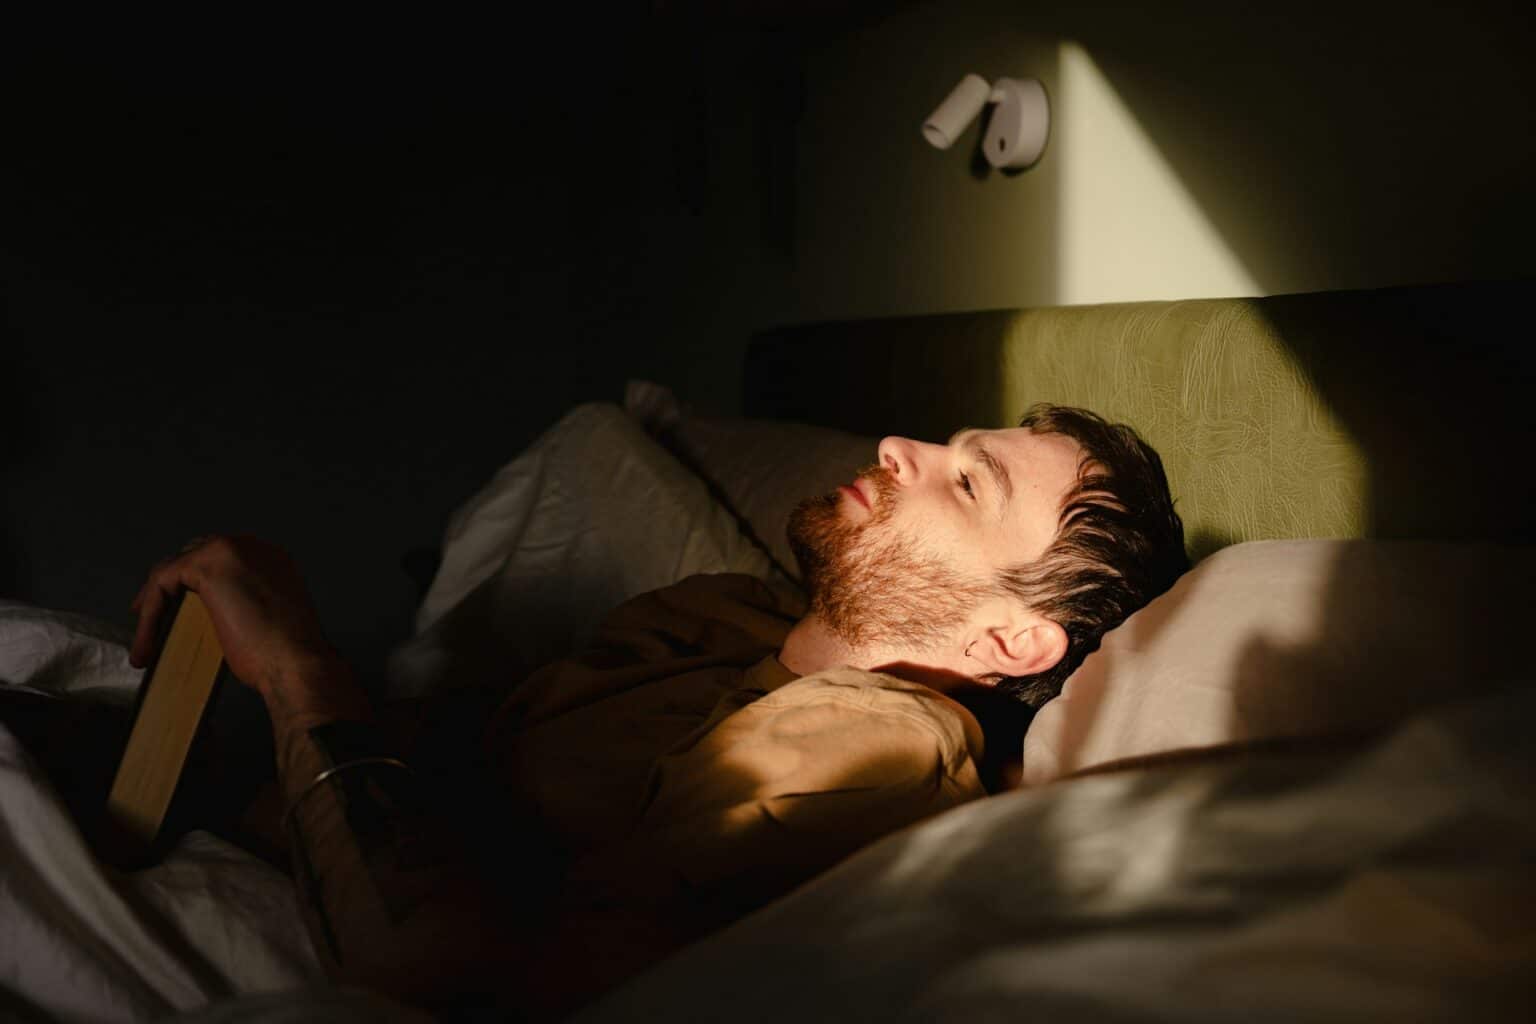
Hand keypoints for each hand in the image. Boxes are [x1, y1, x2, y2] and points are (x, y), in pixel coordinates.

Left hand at [129, 535, 341, 700]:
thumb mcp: (267, 621)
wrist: (297, 663)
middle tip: (153, 619)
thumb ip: (245, 606)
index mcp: (272, 560)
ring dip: (155, 605)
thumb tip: (218, 617)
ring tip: (145, 640)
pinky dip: (149, 615)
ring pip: (174, 569)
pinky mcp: (207, 565)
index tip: (179, 607)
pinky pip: (162, 583)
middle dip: (171, 587)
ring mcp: (231, 552)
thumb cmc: (288, 656)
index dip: (196, 582)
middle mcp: (254, 548)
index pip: (223, 559)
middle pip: (195, 555)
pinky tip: (146, 643)